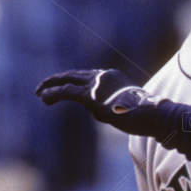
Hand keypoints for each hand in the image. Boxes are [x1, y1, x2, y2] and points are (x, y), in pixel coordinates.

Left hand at [35, 69, 155, 134]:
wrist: (151, 114)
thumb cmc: (144, 116)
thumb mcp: (125, 108)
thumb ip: (107, 106)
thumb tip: (95, 112)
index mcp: (112, 76)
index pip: (88, 76)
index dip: (74, 81)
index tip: (65, 88)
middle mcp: (102, 76)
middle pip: (75, 75)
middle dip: (58, 80)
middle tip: (44, 86)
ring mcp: (96, 84)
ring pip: (67, 82)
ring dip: (51, 87)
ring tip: (39, 93)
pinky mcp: (91, 96)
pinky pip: (66, 92)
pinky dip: (53, 94)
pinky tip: (44, 98)